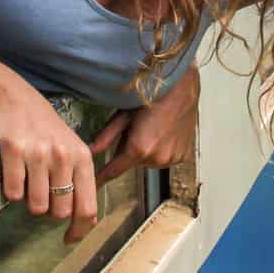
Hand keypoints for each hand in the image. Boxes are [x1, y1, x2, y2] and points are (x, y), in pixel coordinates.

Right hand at [0, 75, 99, 243]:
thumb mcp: (68, 146)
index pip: (87, 207)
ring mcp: (38, 153)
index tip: (69, 240)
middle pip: (60, 212)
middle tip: (39, 192)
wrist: (7, 95)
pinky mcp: (13, 150)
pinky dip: (11, 190)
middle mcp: (63, 155)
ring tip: (26, 180)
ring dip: (29, 201)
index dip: (79, 230)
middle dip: (48, 211)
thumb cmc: (40, 124)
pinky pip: (13, 193)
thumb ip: (79, 178)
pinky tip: (11, 172)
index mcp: (82, 156)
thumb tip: (87, 218)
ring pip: (37, 206)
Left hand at [90, 66, 199, 184]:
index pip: (113, 171)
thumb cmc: (151, 94)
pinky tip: (165, 131)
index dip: (101, 178)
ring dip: (147, 150)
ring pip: (150, 161)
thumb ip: (106, 136)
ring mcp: (172, 158)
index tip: (92, 187)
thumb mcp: (123, 114)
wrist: (181, 86)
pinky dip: (162, 149)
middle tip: (136, 128)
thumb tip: (90, 150)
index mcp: (139, 148)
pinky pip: (166, 158)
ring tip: (153, 127)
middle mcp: (156, 158)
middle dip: (130, 150)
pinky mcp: (183, 156)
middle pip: (133, 163)